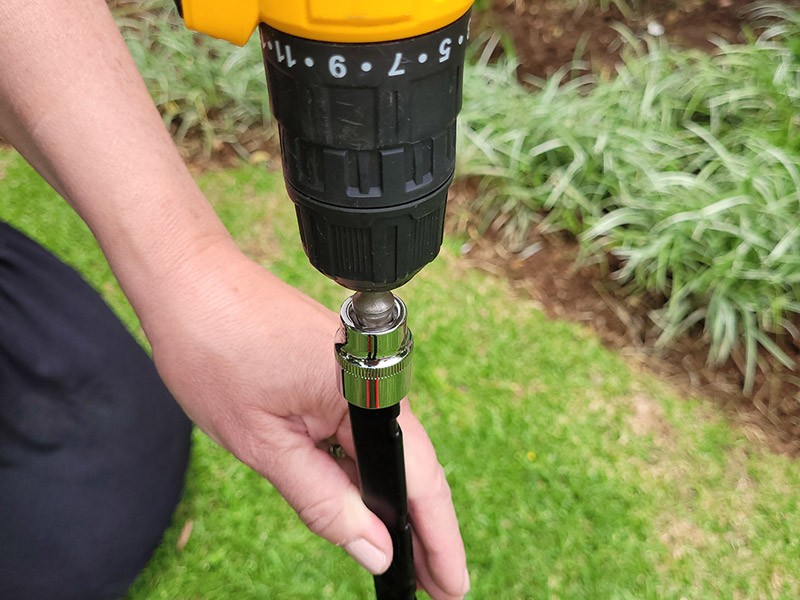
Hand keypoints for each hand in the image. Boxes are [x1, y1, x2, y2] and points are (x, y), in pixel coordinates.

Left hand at [142, 242, 469, 599]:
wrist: (189, 282)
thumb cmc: (215, 351)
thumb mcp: (263, 443)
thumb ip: (321, 500)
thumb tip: (374, 550)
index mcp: (365, 395)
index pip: (418, 478)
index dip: (437, 538)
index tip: (450, 587)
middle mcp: (372, 383)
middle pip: (413, 467)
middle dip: (422, 530)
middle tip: (435, 586)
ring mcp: (355, 376)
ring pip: (384, 451)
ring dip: (391, 502)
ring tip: (404, 558)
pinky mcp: (335, 373)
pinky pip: (360, 431)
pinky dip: (362, 471)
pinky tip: (362, 503)